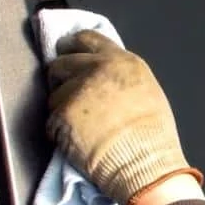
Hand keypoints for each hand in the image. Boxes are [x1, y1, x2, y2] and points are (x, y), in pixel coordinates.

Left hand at [46, 30, 193, 204]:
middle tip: (70, 97)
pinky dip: (58, 132)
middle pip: (61, 63)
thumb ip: (121, 76)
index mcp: (123, 61)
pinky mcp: (63, 114)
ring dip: (61, 109)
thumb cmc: (154, 138)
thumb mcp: (147, 92)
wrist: (146, 165)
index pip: (86, 39)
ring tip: (81, 127)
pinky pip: (50, 120)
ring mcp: (78, 90)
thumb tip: (101, 76)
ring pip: (54, 94)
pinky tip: (77, 141)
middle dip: (61, 79)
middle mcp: (99, 69)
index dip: (72, 47)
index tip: (67, 54)